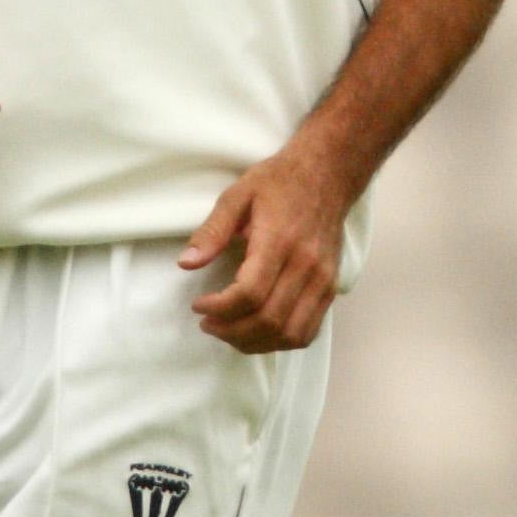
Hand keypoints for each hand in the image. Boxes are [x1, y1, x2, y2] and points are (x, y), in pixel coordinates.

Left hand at [178, 145, 353, 352]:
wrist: (328, 174)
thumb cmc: (280, 182)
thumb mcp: (238, 195)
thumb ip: (212, 231)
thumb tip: (186, 263)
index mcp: (279, 241)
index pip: (250, 293)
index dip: (219, 309)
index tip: (199, 305)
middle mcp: (306, 266)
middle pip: (269, 320)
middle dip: (231, 331)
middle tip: (208, 324)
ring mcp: (322, 280)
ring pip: (290, 334)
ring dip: (255, 343)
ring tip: (230, 331)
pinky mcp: (330, 288)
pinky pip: (308, 331)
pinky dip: (280, 342)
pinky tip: (258, 331)